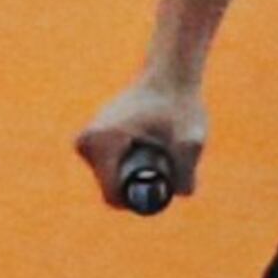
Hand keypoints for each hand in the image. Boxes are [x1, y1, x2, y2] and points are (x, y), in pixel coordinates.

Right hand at [74, 77, 207, 212]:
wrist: (169, 75)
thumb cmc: (180, 105)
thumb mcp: (191, 137)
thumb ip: (189, 166)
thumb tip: (182, 192)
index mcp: (101, 143)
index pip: (113, 196)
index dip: (140, 201)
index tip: (164, 185)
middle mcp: (86, 141)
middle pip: (113, 188)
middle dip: (139, 185)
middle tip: (166, 163)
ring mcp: (85, 139)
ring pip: (111, 178)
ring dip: (134, 174)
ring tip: (157, 150)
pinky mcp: (90, 138)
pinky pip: (108, 167)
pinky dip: (128, 165)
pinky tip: (145, 149)